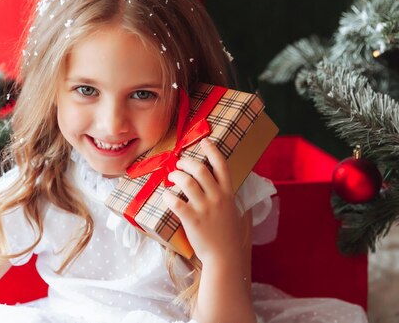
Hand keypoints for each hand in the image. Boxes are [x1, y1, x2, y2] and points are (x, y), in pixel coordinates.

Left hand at [162, 138, 243, 265]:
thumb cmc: (227, 234)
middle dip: (187, 162)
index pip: (221, 165)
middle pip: (200, 169)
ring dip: (176, 175)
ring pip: (187, 182)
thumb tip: (218, 182)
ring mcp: (204, 208)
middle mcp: (217, 197)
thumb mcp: (233, 210)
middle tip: (179, 163)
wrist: (225, 256)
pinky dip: (167, 195)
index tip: (205, 141)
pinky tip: (165, 195)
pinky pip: (175, 201)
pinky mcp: (192, 219)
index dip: (212, 150)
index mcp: (228, 193)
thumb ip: (225, 195)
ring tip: (172, 177)